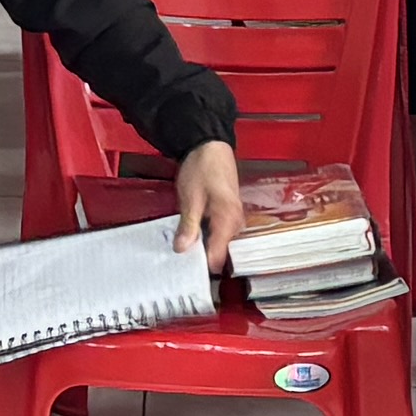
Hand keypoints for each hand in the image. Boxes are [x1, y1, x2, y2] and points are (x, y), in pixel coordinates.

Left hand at [167, 140, 245, 272]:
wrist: (210, 144)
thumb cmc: (201, 168)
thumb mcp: (190, 197)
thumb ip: (188, 225)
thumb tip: (181, 249)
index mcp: (228, 221)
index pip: (218, 257)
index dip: (202, 266)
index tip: (185, 271)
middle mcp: (236, 223)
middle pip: (221, 252)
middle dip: (201, 257)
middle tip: (179, 259)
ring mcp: (235, 218)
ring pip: (220, 243)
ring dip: (204, 245)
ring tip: (183, 246)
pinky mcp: (230, 213)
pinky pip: (220, 232)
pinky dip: (207, 235)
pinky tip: (192, 233)